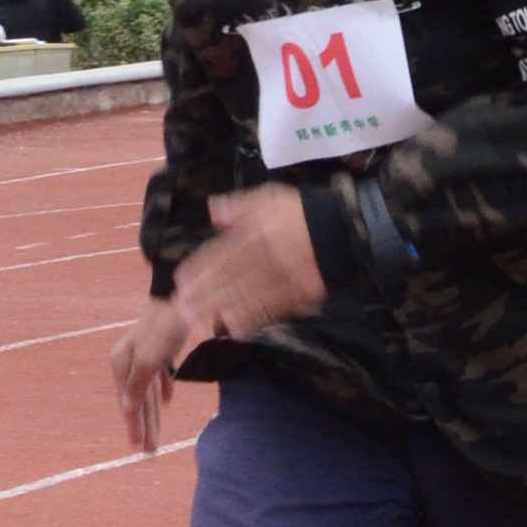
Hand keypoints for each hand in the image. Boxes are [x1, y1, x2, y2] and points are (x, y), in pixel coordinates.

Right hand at [109, 300, 202, 452]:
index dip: (133, 426)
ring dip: (153, 414)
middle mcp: (129, 362)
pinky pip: (159, 376)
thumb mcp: (149, 360)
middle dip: (144, 425)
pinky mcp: (159, 349)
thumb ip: (137, 385)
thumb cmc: (161, 329)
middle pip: (138, 400)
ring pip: (148, 391)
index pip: (128, 403)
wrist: (178, 297)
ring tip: (156, 435)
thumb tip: (126, 408)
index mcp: (122, 365)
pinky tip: (168, 401)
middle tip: (149, 451)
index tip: (138, 448)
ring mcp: (144, 355)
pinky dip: (163, 390)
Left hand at [169, 185, 327, 348]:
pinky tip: (233, 328)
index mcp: (257, 232)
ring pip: (247, 296)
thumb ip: (239, 205)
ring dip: (220, 309)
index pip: (223, 252)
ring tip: (197, 320)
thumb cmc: (302, 212)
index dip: (200, 267)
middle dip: (204, 293)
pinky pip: (272, 309)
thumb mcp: (269, 198)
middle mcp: (266, 256)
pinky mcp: (298, 295)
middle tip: (181, 306)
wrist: (345, 231)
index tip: (180, 279)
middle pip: (230, 277)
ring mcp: (282, 277)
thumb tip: (213, 210)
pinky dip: (251, 319)